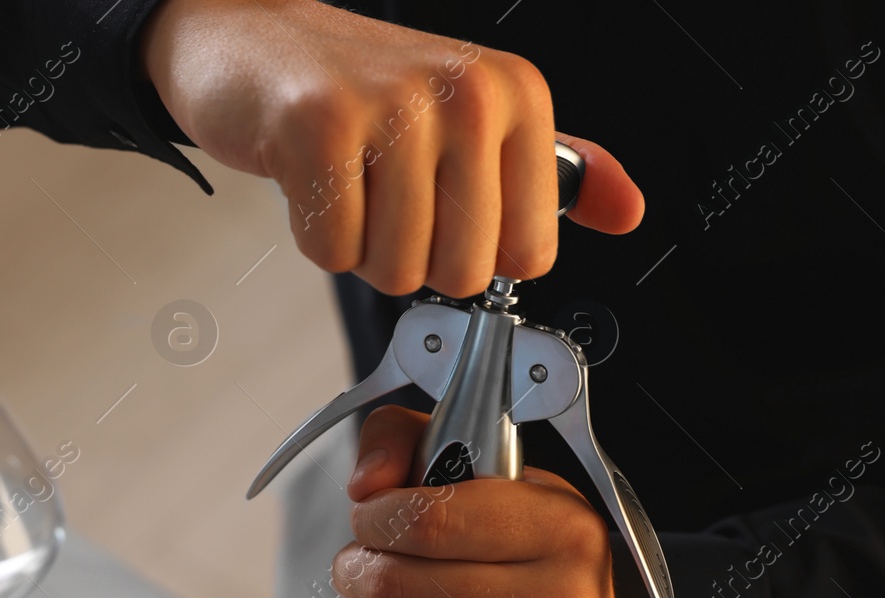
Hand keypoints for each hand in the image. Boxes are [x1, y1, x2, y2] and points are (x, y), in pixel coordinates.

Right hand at [140, 0, 642, 295]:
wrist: (258, 39)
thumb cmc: (367, 89)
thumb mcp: (479, 118)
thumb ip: (555, 173)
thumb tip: (626, 211)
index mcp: (516, 96)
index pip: (529, 252)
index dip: (477, 255)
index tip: (446, 209)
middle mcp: (465, 94)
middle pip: (462, 272)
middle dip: (414, 257)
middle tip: (387, 197)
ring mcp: (393, 108)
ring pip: (395, 269)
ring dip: (363, 247)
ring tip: (352, 185)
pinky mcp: (320, 128)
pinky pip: (333, 251)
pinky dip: (316, 235)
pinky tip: (316, 181)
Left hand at [330, 406, 615, 597]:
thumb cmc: (532, 555)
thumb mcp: (494, 473)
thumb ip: (410, 443)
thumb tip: (364, 484)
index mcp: (562, 532)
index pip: (428, 521)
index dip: (376, 517)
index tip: (370, 517)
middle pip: (397, 587)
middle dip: (355, 569)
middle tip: (361, 563)